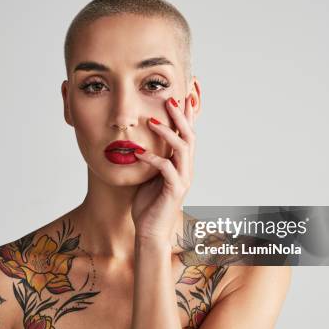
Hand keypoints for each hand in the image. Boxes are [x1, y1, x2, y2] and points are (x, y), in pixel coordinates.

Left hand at [131, 94, 195, 244]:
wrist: (150, 232)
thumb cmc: (148, 205)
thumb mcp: (148, 176)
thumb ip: (150, 159)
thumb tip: (139, 141)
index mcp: (181, 165)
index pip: (187, 135)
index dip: (186, 116)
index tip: (181, 96)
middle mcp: (186, 170)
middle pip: (190, 136)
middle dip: (181, 117)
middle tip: (169, 100)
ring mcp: (182, 180)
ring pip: (183, 149)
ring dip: (168, 133)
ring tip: (153, 121)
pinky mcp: (174, 190)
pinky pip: (166, 168)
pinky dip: (152, 158)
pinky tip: (138, 152)